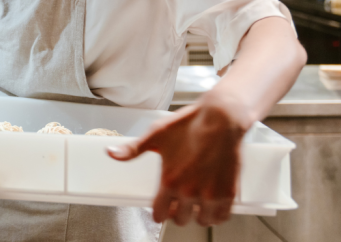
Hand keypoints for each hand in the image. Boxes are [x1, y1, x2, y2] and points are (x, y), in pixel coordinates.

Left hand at [106, 94, 249, 226]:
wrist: (221, 118)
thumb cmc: (189, 124)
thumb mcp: (155, 135)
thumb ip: (132, 149)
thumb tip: (111, 153)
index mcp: (170, 180)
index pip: (160, 214)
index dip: (159, 213)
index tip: (161, 209)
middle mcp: (190, 191)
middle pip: (181, 219)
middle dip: (177, 213)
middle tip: (179, 204)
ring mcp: (211, 194)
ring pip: (201, 221)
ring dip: (197, 215)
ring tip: (195, 205)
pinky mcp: (229, 192)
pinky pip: (222, 217)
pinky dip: (216, 214)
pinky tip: (212, 205)